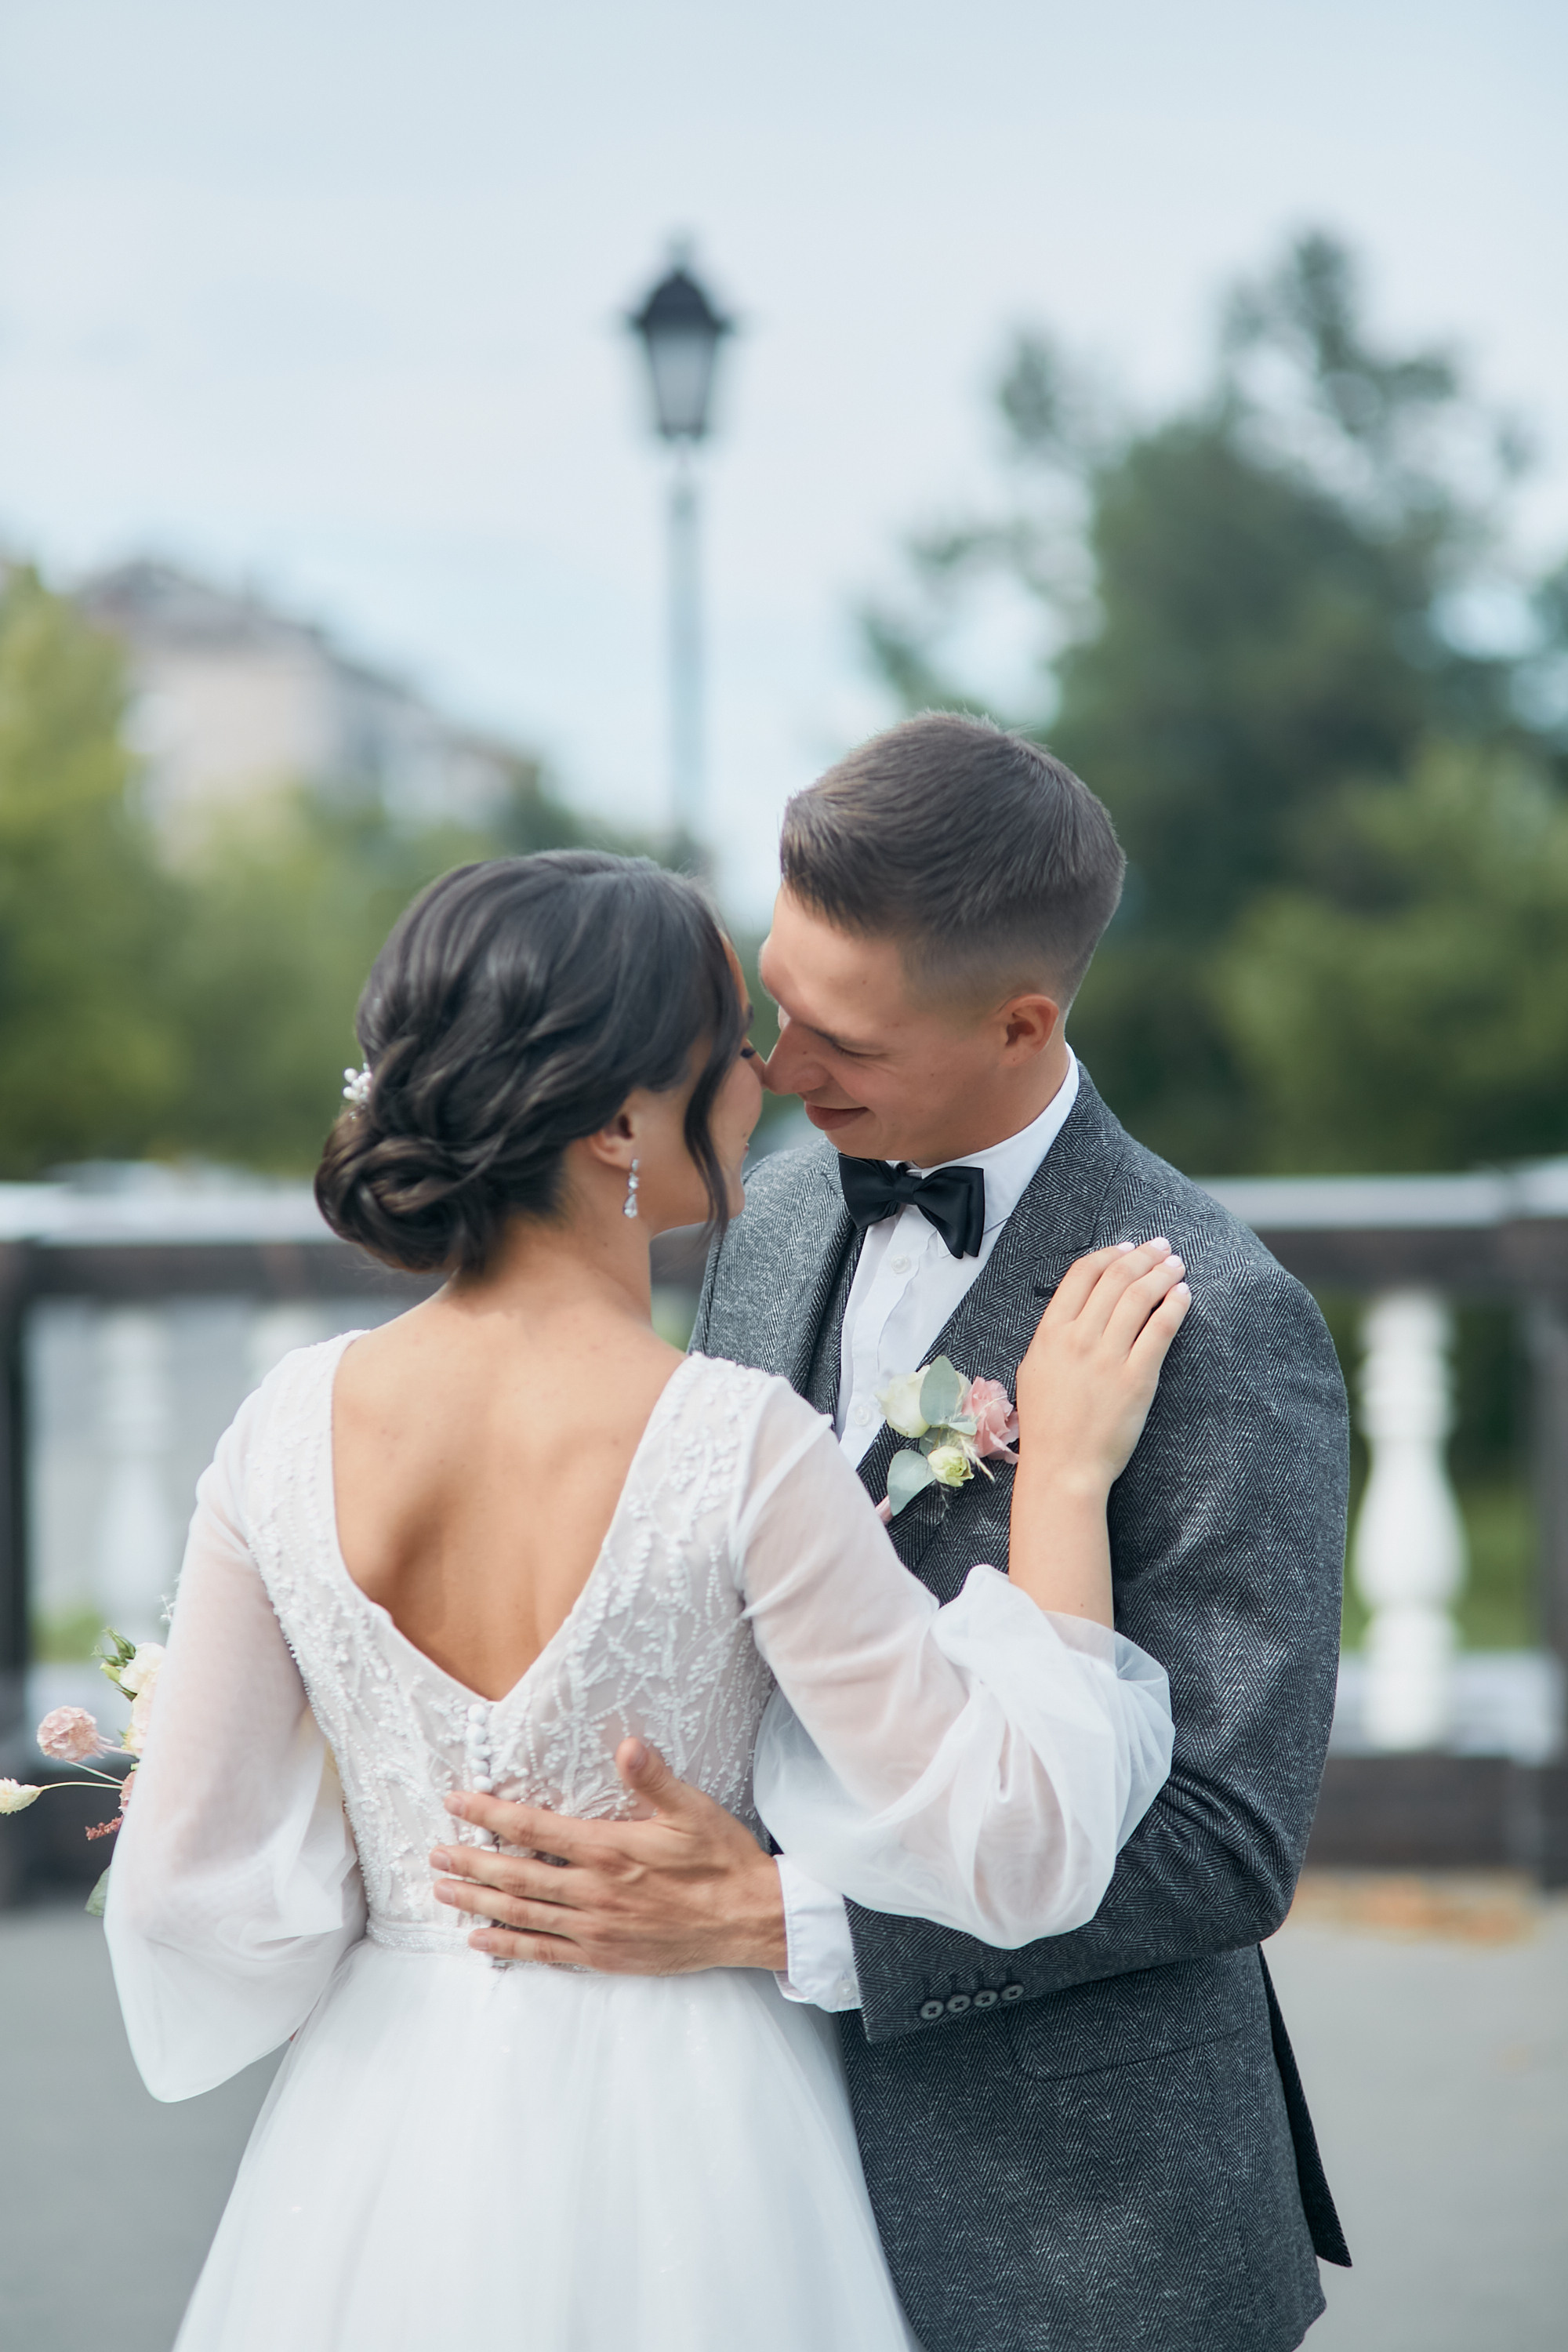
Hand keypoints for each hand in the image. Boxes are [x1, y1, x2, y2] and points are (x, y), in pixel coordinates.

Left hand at [429, 1737, 788, 1972]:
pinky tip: (482, 1940)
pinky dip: (509, 1945)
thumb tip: (626, 1745)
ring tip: (444, 1892)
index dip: (491, 1813)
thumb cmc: (721, 1860)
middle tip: (435, 1854)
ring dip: (478, 1902)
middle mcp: (593, 1892)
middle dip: (470, 1862)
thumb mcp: (692, 1810)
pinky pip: (545, 1952)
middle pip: (516, 1876)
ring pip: (522, 1915)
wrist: (748, 1921)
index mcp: (609, 1850)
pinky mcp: (604, 1956)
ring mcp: (596, 1929)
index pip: (534, 1828)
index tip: (457, 1802)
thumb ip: (654, 1779)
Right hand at [1015, 1238, 1190, 1496]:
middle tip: (1161, 1247)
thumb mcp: (1033, 1371)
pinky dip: (1174, 1306)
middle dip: (1142, 1256)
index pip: (1081, 1275)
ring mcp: (1108, 1357)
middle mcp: (1078, 1338)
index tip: (1126, 1249)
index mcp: (1050, 1333)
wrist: (1064, 1467)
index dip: (1108, 1255)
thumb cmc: (1047, 1425)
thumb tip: (1074, 1313)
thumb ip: (1052, 1338)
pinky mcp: (1137, 1378)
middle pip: (1115, 1278)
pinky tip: (1183, 1295)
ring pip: (1139, 1297)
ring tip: (1176, 1266)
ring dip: (1162, 1274)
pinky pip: (1161, 1329)